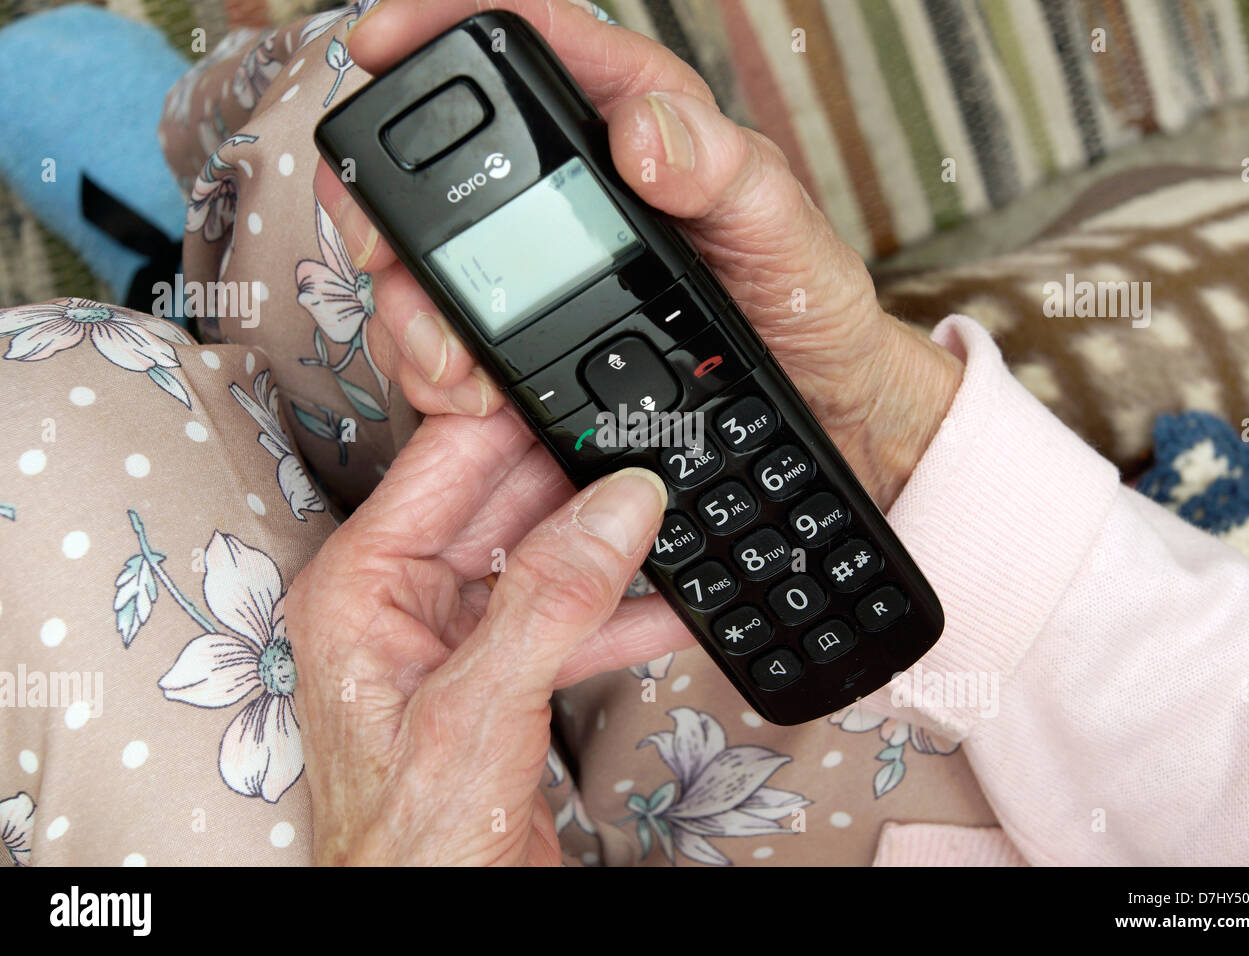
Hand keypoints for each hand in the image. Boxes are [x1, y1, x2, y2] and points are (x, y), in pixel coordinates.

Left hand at [287, 411, 682, 864]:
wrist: (438, 924)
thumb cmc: (411, 846)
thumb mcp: (478, 709)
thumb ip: (549, 600)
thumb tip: (617, 506)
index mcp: (362, 587)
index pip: (445, 462)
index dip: (516, 414)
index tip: (587, 382)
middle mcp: (403, 601)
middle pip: (505, 502)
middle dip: (580, 478)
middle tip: (653, 444)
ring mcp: (456, 637)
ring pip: (546, 558)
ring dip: (614, 544)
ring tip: (681, 510)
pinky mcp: (503, 675)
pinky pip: (568, 618)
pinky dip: (623, 610)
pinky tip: (679, 594)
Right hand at [317, 0, 961, 508]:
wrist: (815, 396)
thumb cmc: (805, 300)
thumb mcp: (784, 232)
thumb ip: (724, 172)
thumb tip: (642, 134)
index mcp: (637, 120)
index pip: (531, 36)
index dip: (444, 17)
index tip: (382, 41)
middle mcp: (576, 180)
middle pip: (444, 161)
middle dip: (387, 202)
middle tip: (386, 253)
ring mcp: (545, 259)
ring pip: (430, 257)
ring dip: (409, 306)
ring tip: (448, 361)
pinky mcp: (534, 330)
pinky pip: (456, 333)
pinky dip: (437, 364)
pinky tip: (463, 391)